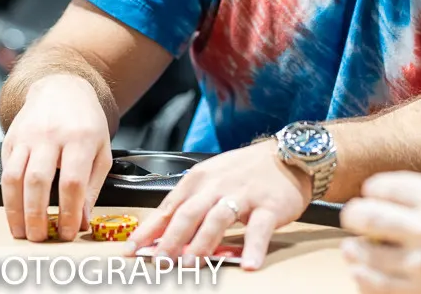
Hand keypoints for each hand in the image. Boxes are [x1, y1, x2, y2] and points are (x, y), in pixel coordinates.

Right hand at [0, 74, 111, 241]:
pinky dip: (8, 194)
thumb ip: (93, 186)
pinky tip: (15, 208)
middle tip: (39, 237)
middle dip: (36, 215)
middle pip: (38, 181)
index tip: (68, 232)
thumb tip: (83, 220)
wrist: (62, 88)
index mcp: (80, 138)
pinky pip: (5, 169)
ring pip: (14, 177)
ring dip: (14, 209)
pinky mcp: (11, 138)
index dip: (69, 212)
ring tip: (21, 231)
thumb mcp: (102, 150)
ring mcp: (27, 135)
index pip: (72, 182)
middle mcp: (51, 135)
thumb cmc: (85, 122)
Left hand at [127, 139, 310, 270]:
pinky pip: (259, 229)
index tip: (132, 250)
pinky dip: (253, 248)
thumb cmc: (246, 172)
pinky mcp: (269, 206)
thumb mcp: (212, 181)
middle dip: (170, 240)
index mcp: (199, 180)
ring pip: (217, 219)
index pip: (168, 208)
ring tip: (191, 264)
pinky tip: (249, 265)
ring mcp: (243, 195)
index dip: (149, 231)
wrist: (289, 155)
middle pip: (188, 214)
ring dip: (202, 243)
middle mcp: (218, 185)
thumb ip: (189, 206)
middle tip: (159, 263)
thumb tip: (162, 237)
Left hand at [340, 172, 420, 293]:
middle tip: (353, 217)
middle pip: (365, 215)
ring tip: (352, 249)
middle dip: (354, 215)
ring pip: (363, 254)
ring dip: (353, 250)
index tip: (371, 193)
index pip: (385, 185)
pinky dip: (363, 279)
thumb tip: (389, 202)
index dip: (373, 189)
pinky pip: (375, 287)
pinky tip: (364, 274)